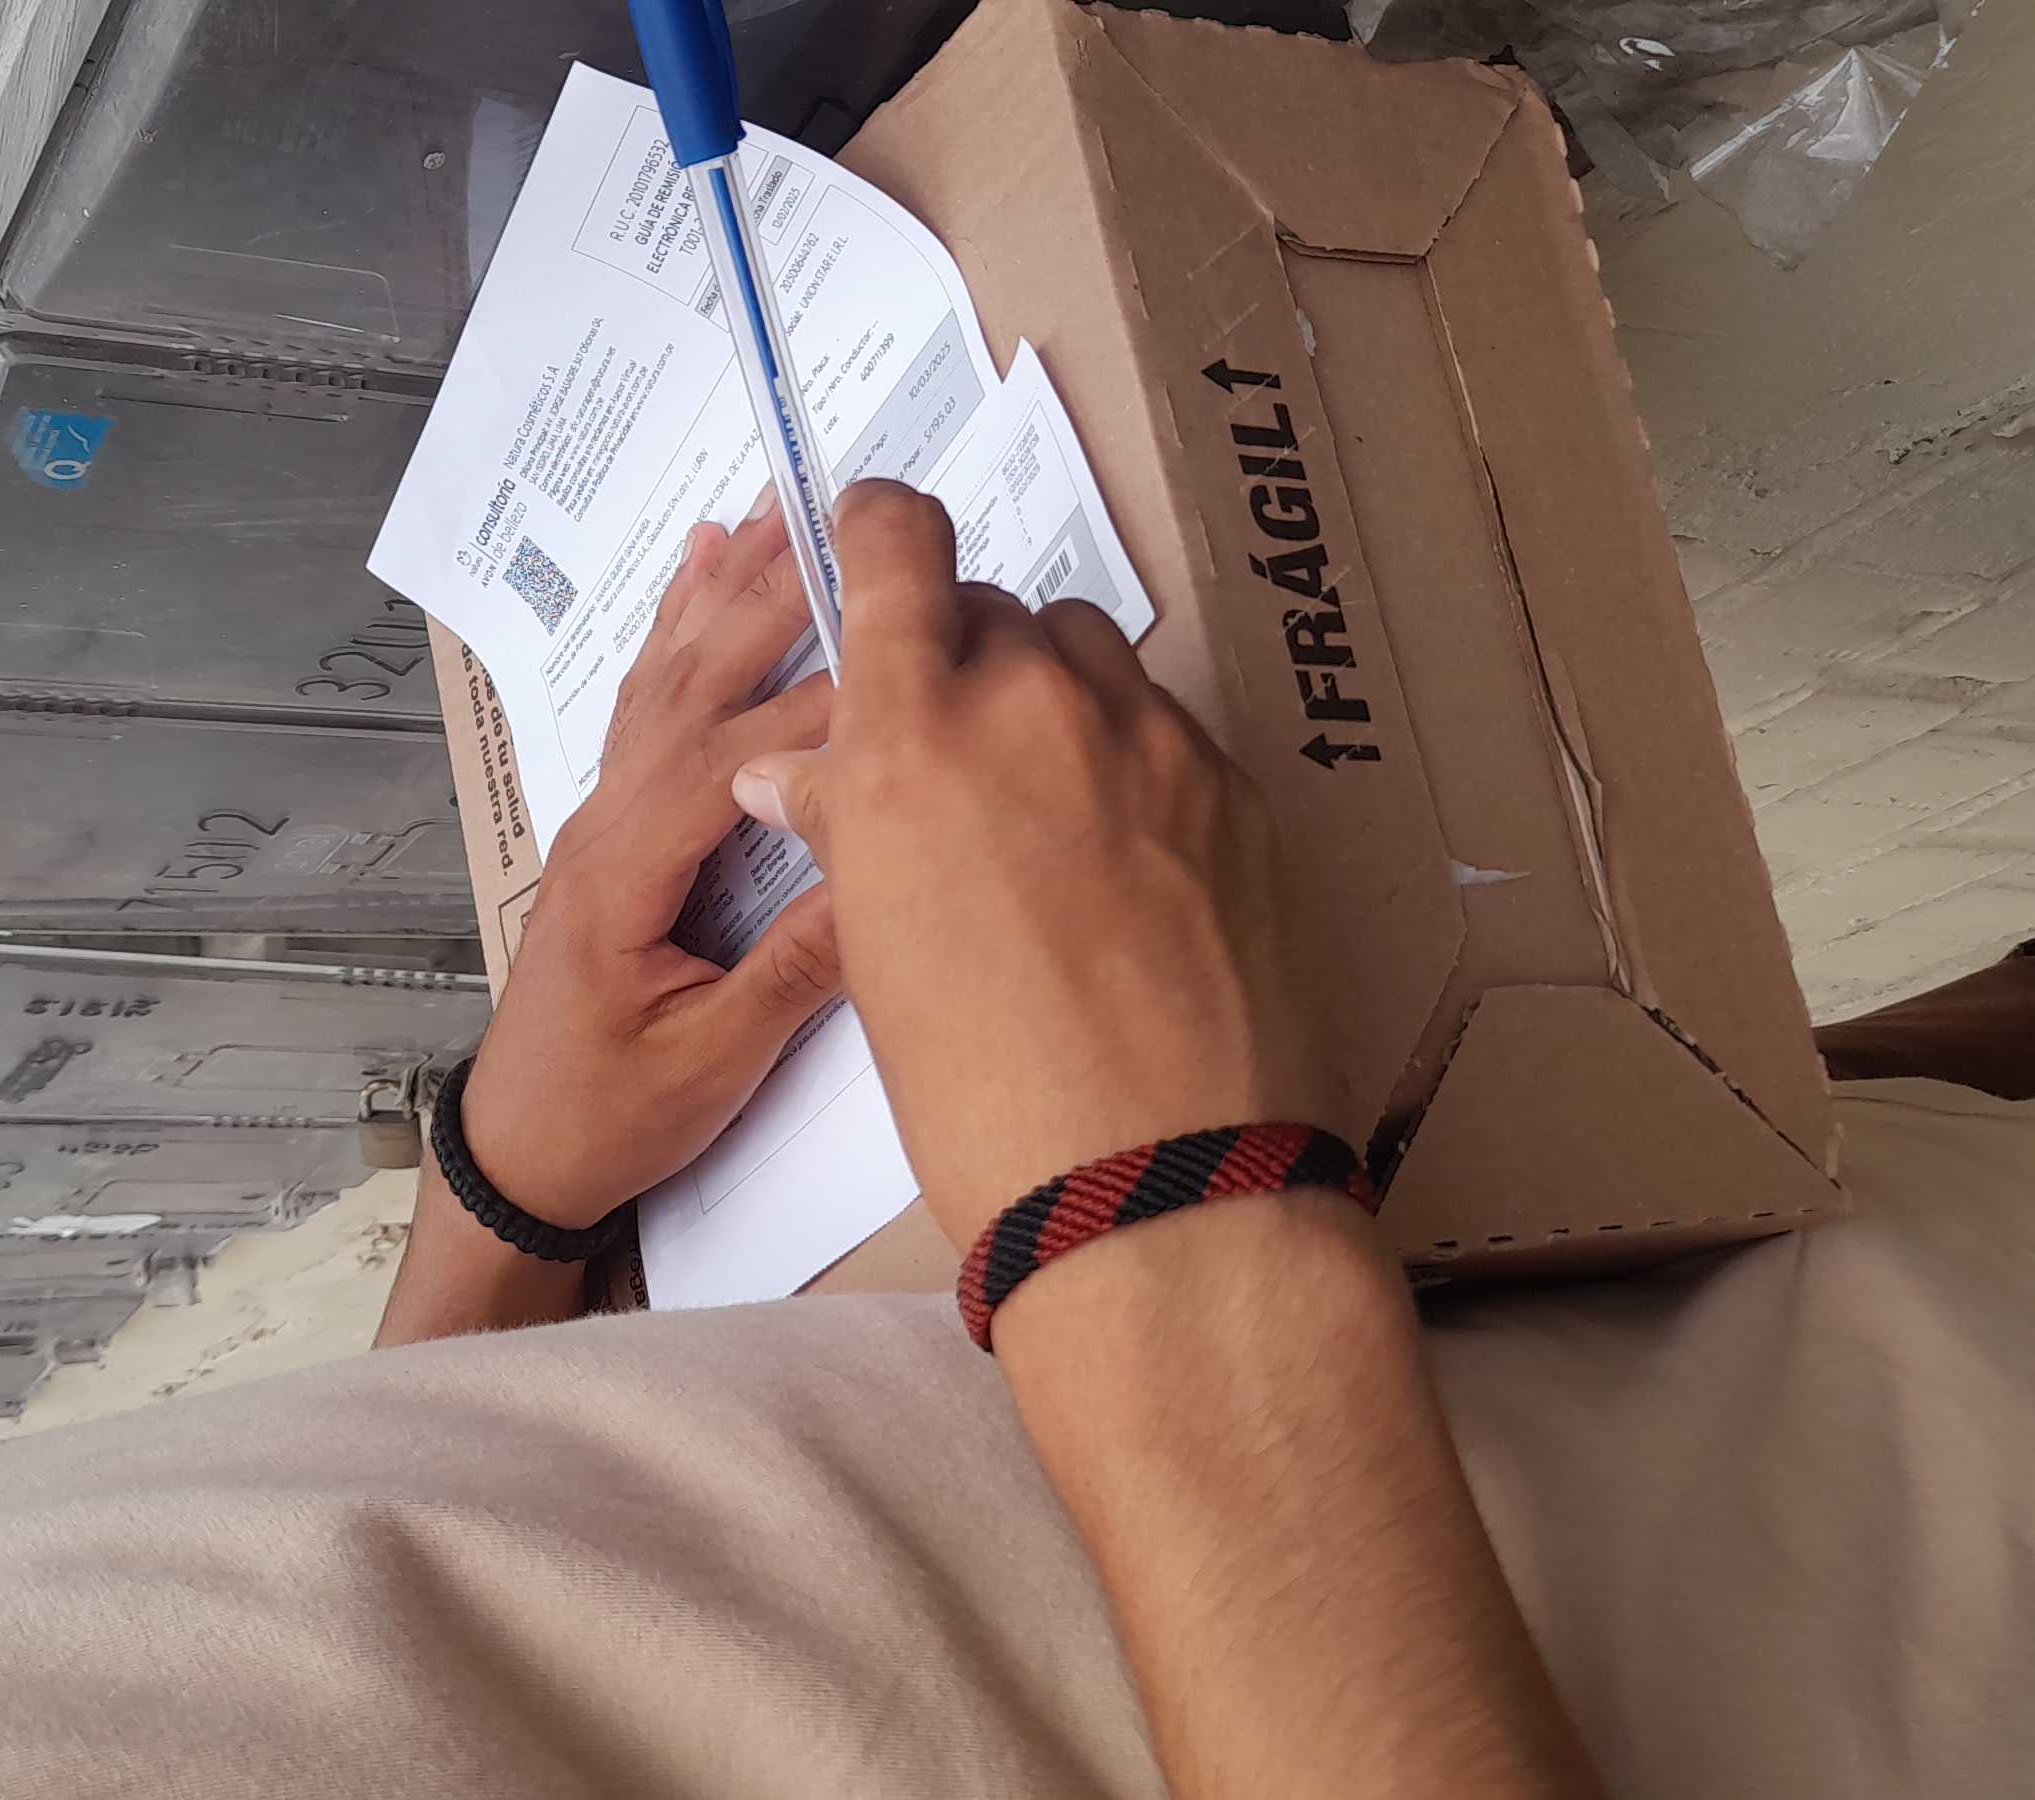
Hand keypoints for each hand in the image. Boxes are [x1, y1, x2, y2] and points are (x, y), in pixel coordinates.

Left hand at [460, 509, 845, 1226]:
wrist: (517, 1158)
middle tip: (838, 517)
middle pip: (694, 686)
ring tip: (771, 510)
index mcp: (631, 870)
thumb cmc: (609, 1116)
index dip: (823, 705)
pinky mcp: (613, 831)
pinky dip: (678, 630)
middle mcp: (609, 823)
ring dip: (721, 594)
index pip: (737, 760)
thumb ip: (796, 969)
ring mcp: (602, 820)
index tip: (905, 650)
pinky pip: (648, 705)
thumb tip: (888, 874)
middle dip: (768, 600)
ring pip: (666, 680)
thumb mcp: (714, 1062)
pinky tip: (698, 575)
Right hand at [732, 480, 1359, 1243]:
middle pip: (995, 609)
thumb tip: (796, 774)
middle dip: (961, 659)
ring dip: (1052, 698)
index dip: (877, 526)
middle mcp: (1037, 704)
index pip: (897, 544)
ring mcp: (1154, 740)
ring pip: (1090, 657)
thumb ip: (844, 829)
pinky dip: (1130, 768)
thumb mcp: (875, 950)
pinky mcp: (1237, 793)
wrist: (1155, 1183)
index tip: (870, 533)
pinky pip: (1167, 732)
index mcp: (915, 732)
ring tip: (1037, 810)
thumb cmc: (981, 1092)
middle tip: (944, 755)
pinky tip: (1123, 871)